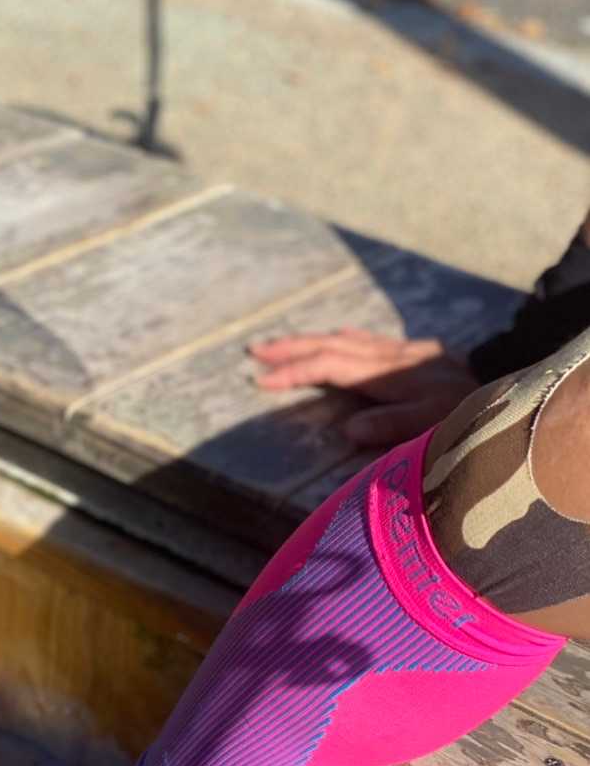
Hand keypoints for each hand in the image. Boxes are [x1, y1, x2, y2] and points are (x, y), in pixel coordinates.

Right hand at [249, 328, 479, 446]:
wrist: (512, 388)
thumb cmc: (472, 414)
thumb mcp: (435, 426)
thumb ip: (394, 426)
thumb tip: (349, 430)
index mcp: (390, 374)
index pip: (332, 367)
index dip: (295, 372)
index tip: (262, 381)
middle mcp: (394, 358)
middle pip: (332, 346)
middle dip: (290, 348)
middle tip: (253, 352)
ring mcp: (406, 354)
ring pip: (347, 340)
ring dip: (310, 341)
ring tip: (278, 344)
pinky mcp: (418, 356)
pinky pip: (369, 341)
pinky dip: (344, 339)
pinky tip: (338, 335)